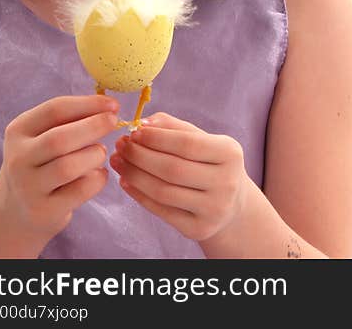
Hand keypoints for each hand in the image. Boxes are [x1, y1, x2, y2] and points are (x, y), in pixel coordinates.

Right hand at [0, 95, 118, 256]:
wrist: (17, 209)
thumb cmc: (43, 162)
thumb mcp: (44, 136)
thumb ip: (71, 120)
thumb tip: (109, 106)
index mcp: (18, 131)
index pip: (54, 110)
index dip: (88, 104)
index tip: (114, 104)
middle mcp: (18, 159)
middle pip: (59, 139)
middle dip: (94, 127)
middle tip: (114, 122)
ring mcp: (28, 187)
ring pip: (69, 166)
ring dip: (95, 155)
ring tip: (100, 153)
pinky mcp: (43, 210)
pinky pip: (81, 189)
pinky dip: (98, 178)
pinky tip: (98, 174)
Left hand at [110, 112, 249, 241]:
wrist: (233, 203)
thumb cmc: (211, 164)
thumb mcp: (203, 141)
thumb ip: (174, 128)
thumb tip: (143, 122)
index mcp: (230, 154)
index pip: (188, 143)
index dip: (157, 138)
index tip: (134, 132)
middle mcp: (227, 182)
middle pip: (173, 168)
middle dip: (140, 156)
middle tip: (121, 146)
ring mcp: (214, 208)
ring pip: (163, 191)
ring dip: (134, 175)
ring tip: (119, 161)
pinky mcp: (200, 229)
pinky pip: (161, 210)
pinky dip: (139, 195)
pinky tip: (126, 181)